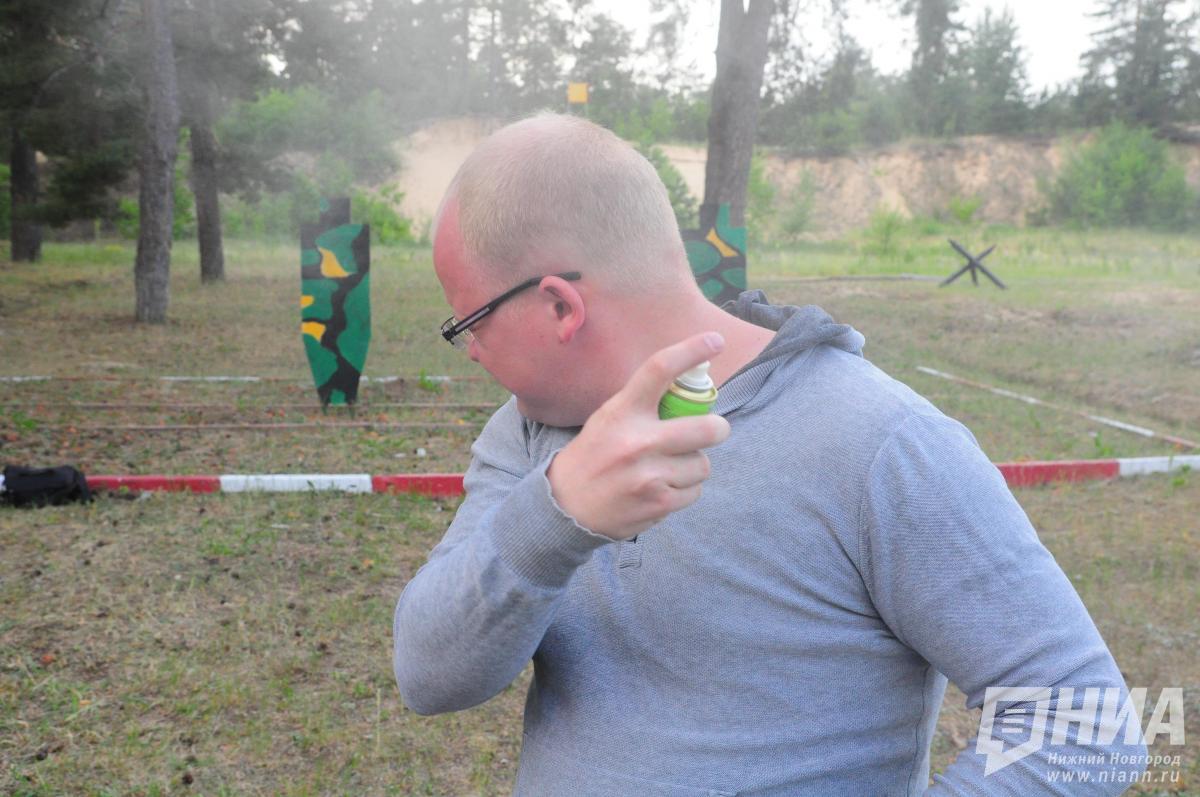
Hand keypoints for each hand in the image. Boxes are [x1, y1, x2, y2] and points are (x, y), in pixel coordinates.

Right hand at [546, 332, 731, 539]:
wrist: (566, 505)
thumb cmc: (595, 454)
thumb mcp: (610, 417)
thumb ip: (644, 404)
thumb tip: (690, 388)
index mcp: (623, 411)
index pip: (659, 369)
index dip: (692, 351)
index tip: (715, 340)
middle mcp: (637, 441)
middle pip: (707, 427)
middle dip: (718, 428)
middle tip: (714, 429)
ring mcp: (649, 475)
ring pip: (703, 464)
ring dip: (693, 465)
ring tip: (667, 468)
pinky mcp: (658, 503)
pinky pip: (695, 491)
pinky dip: (684, 490)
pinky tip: (661, 489)